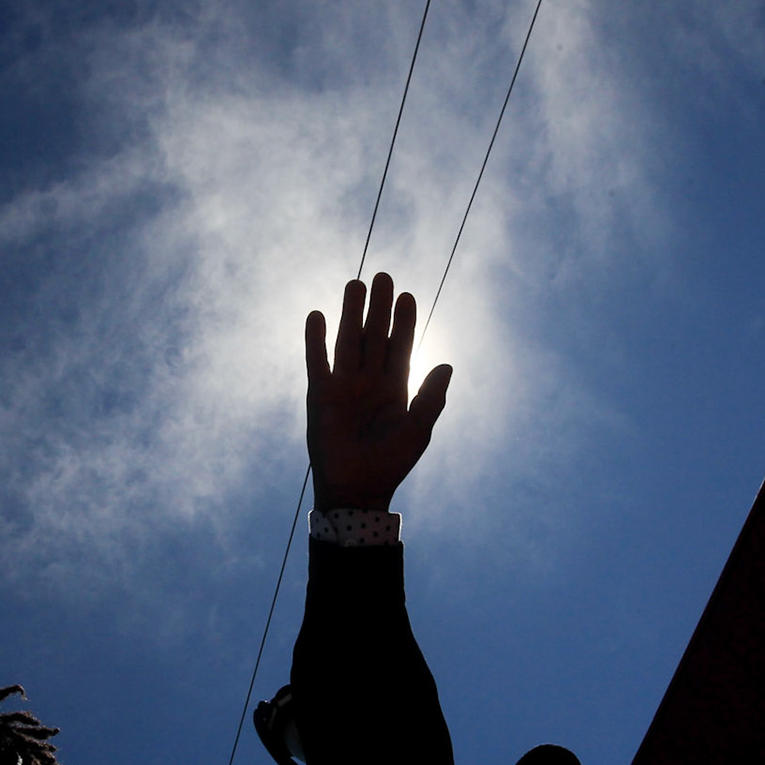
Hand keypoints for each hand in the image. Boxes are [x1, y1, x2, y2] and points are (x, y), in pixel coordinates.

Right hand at [305, 274, 452, 510]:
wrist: (356, 489)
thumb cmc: (390, 464)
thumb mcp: (418, 431)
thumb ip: (432, 399)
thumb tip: (448, 365)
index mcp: (395, 387)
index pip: (401, 346)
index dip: (404, 322)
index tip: (407, 296)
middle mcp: (370, 381)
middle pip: (375, 335)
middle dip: (379, 308)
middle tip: (384, 276)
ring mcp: (344, 385)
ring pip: (349, 340)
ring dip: (351, 313)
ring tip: (355, 284)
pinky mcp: (320, 395)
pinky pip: (318, 361)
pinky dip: (316, 339)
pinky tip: (317, 314)